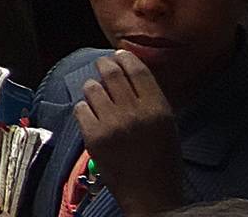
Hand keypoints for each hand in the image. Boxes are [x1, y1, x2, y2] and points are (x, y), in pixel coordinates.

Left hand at [76, 50, 185, 215]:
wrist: (150, 194)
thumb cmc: (161, 160)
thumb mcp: (166, 124)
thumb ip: (150, 98)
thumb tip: (128, 70)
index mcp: (158, 109)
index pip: (137, 70)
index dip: (125, 58)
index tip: (119, 54)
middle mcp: (135, 113)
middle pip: (111, 73)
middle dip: (104, 64)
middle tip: (103, 65)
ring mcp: (112, 124)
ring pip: (92, 88)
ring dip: (93, 89)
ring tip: (100, 98)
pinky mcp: (93, 135)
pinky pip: (80, 108)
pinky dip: (85, 110)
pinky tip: (94, 118)